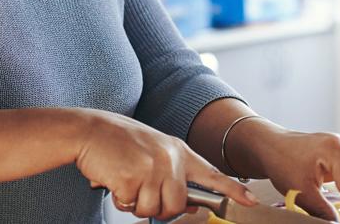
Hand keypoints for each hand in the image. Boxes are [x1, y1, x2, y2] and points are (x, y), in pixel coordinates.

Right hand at [73, 110, 256, 219]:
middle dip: (158, 207)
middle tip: (141, 192)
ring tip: (126, 182)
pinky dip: (120, 199)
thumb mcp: (153, 151)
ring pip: (154, 209)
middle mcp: (169, 159)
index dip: (233, 190)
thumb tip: (193, 205)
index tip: (250, 201)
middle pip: (177, 205)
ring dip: (136, 204)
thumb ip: (174, 174)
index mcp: (178, 150)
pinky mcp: (132, 178)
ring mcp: (152, 168)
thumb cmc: (118, 142)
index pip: (212, 174)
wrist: (89, 130)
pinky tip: (114, 180)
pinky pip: (131, 206)